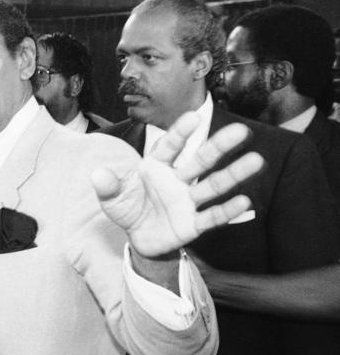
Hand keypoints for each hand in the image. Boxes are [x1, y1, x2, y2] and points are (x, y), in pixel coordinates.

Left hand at [92, 112, 263, 257]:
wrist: (138, 238)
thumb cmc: (128, 208)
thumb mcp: (112, 198)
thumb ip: (108, 186)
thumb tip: (98, 174)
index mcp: (156, 167)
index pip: (169, 147)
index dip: (180, 133)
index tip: (193, 116)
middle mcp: (177, 180)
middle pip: (200, 161)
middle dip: (219, 146)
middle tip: (241, 130)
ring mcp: (188, 201)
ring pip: (213, 185)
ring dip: (234, 174)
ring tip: (256, 161)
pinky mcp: (193, 224)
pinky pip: (212, 216)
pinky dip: (227, 210)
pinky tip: (244, 201)